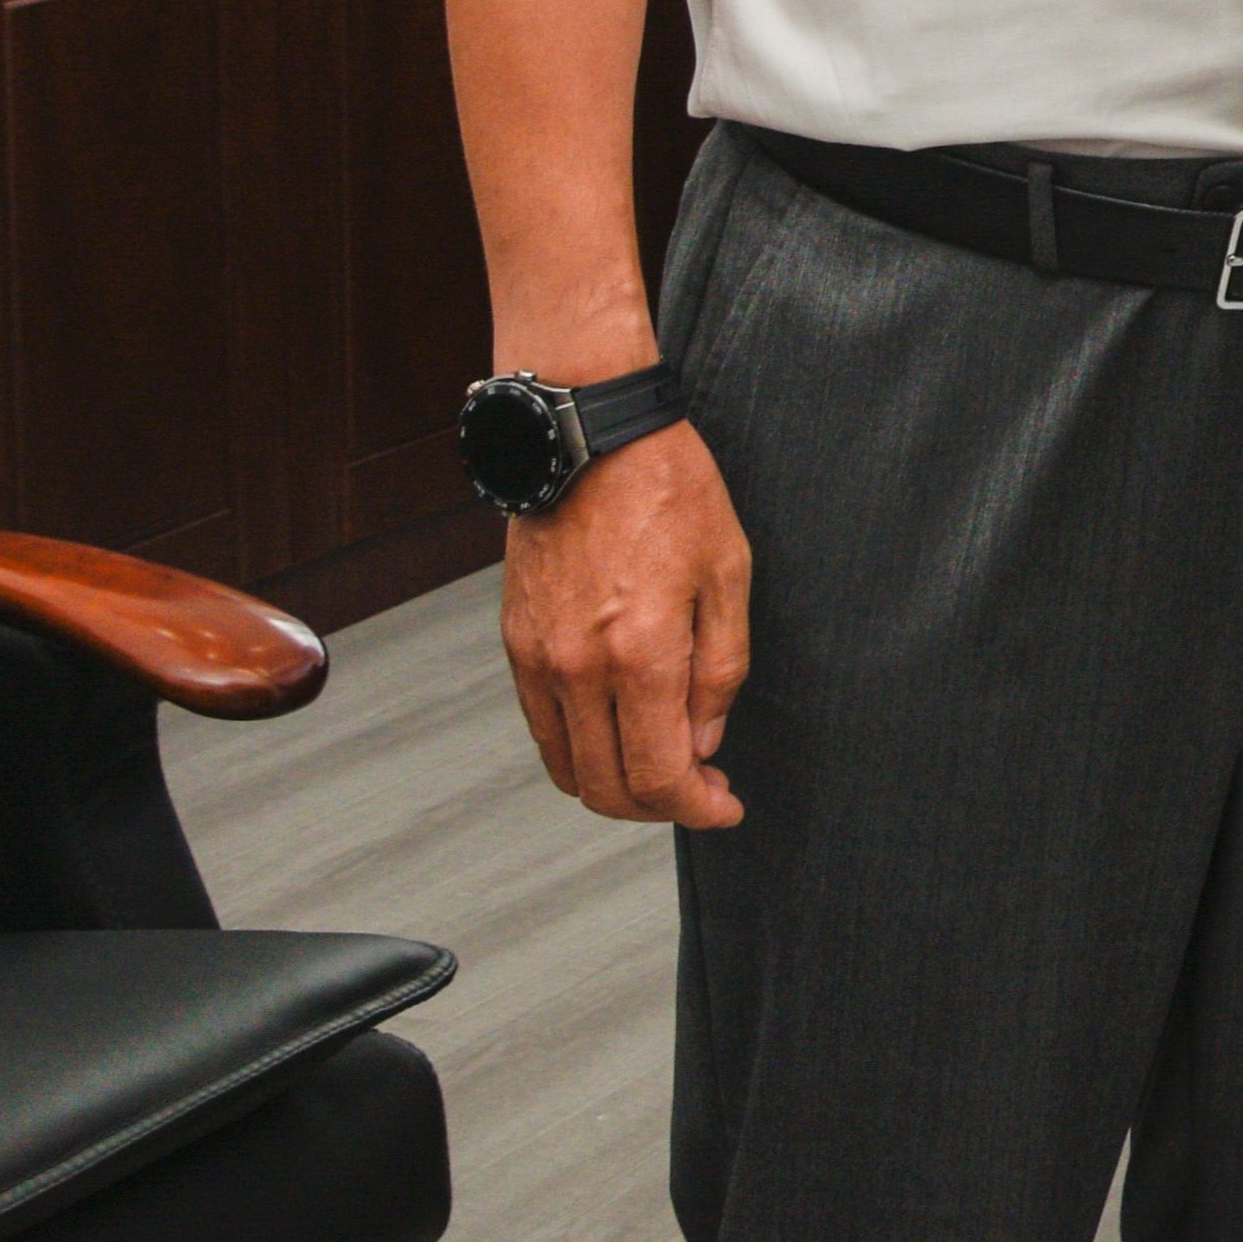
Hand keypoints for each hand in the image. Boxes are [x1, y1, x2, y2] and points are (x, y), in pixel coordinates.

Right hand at [500, 420, 750, 827]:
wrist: (589, 434)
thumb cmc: (669, 490)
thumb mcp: (728, 573)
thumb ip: (719, 670)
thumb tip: (703, 742)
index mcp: (639, 654)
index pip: (659, 775)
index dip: (698, 808)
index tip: (725, 806)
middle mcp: (577, 668)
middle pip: (607, 789)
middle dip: (660, 807)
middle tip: (701, 790)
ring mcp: (537, 658)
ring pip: (568, 767)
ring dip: (615, 785)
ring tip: (662, 764)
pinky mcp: (515, 641)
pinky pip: (542, 725)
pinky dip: (579, 748)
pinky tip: (618, 727)